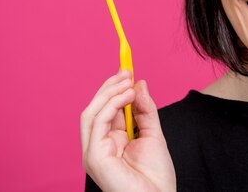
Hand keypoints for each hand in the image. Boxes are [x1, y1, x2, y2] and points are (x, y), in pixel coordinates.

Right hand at [81, 70, 175, 191]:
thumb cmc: (156, 177)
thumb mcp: (153, 134)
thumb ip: (145, 109)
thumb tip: (139, 83)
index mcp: (111, 141)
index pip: (106, 109)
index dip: (115, 88)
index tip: (128, 70)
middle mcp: (99, 146)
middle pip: (95, 108)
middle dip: (110, 86)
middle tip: (126, 70)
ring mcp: (93, 152)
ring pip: (91, 112)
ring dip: (109, 92)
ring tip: (128, 81)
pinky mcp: (93, 157)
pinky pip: (97, 122)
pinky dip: (111, 104)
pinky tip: (128, 95)